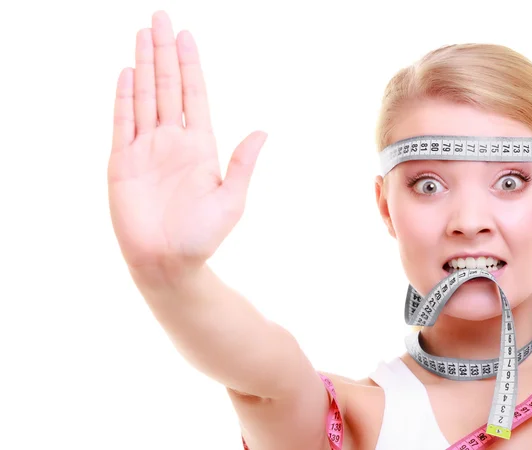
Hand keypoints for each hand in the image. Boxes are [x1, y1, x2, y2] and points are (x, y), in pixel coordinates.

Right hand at [108, 11, 266, 281]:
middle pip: (167, 87)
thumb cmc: (203, 236)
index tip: (187, 36)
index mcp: (200, 146)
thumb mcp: (231, 199)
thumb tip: (263, 130)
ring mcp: (146, 150)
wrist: (168, 262)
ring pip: (144, 98)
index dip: (190, 66)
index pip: (194, 95)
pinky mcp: (123, 163)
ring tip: (142, 34)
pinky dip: (124, 99)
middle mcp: (172, 141)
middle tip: (161, 18)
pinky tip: (126, 74)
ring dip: (144, 66)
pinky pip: (122, 123)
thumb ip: (243, 163)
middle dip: (164, 53)